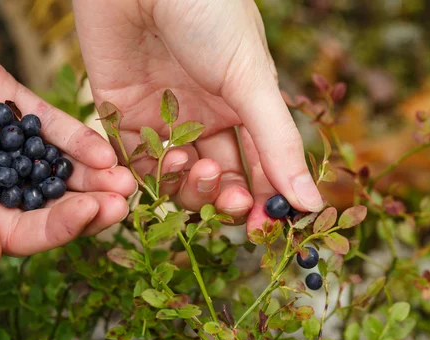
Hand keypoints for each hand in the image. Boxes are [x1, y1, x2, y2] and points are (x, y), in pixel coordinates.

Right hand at [0, 0, 135, 264]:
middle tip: (125, 202)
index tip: (89, 215)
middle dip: (85, 206)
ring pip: (51, 166)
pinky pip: (46, 123)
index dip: (54, 229)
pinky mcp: (5, 99)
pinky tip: (104, 149)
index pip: (13, 230)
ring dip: (90, 176)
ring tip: (126, 179)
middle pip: (43, 203)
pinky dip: (75, 137)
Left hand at [74, 0, 323, 230]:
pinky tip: (158, 168)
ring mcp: (160, 120)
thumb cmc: (208, 13)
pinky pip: (132, 163)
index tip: (266, 228)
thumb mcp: (251, 79)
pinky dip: (143, 176)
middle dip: (223, 198)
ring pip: (174, 179)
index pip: (255, 170)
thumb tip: (310, 205)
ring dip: (187, 185)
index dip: (262, 202)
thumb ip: (277, 142)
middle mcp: (201, 118)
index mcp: (241, 107)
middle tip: (230, 202)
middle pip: (214, 181)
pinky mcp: (119, 116)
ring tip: (193, 164)